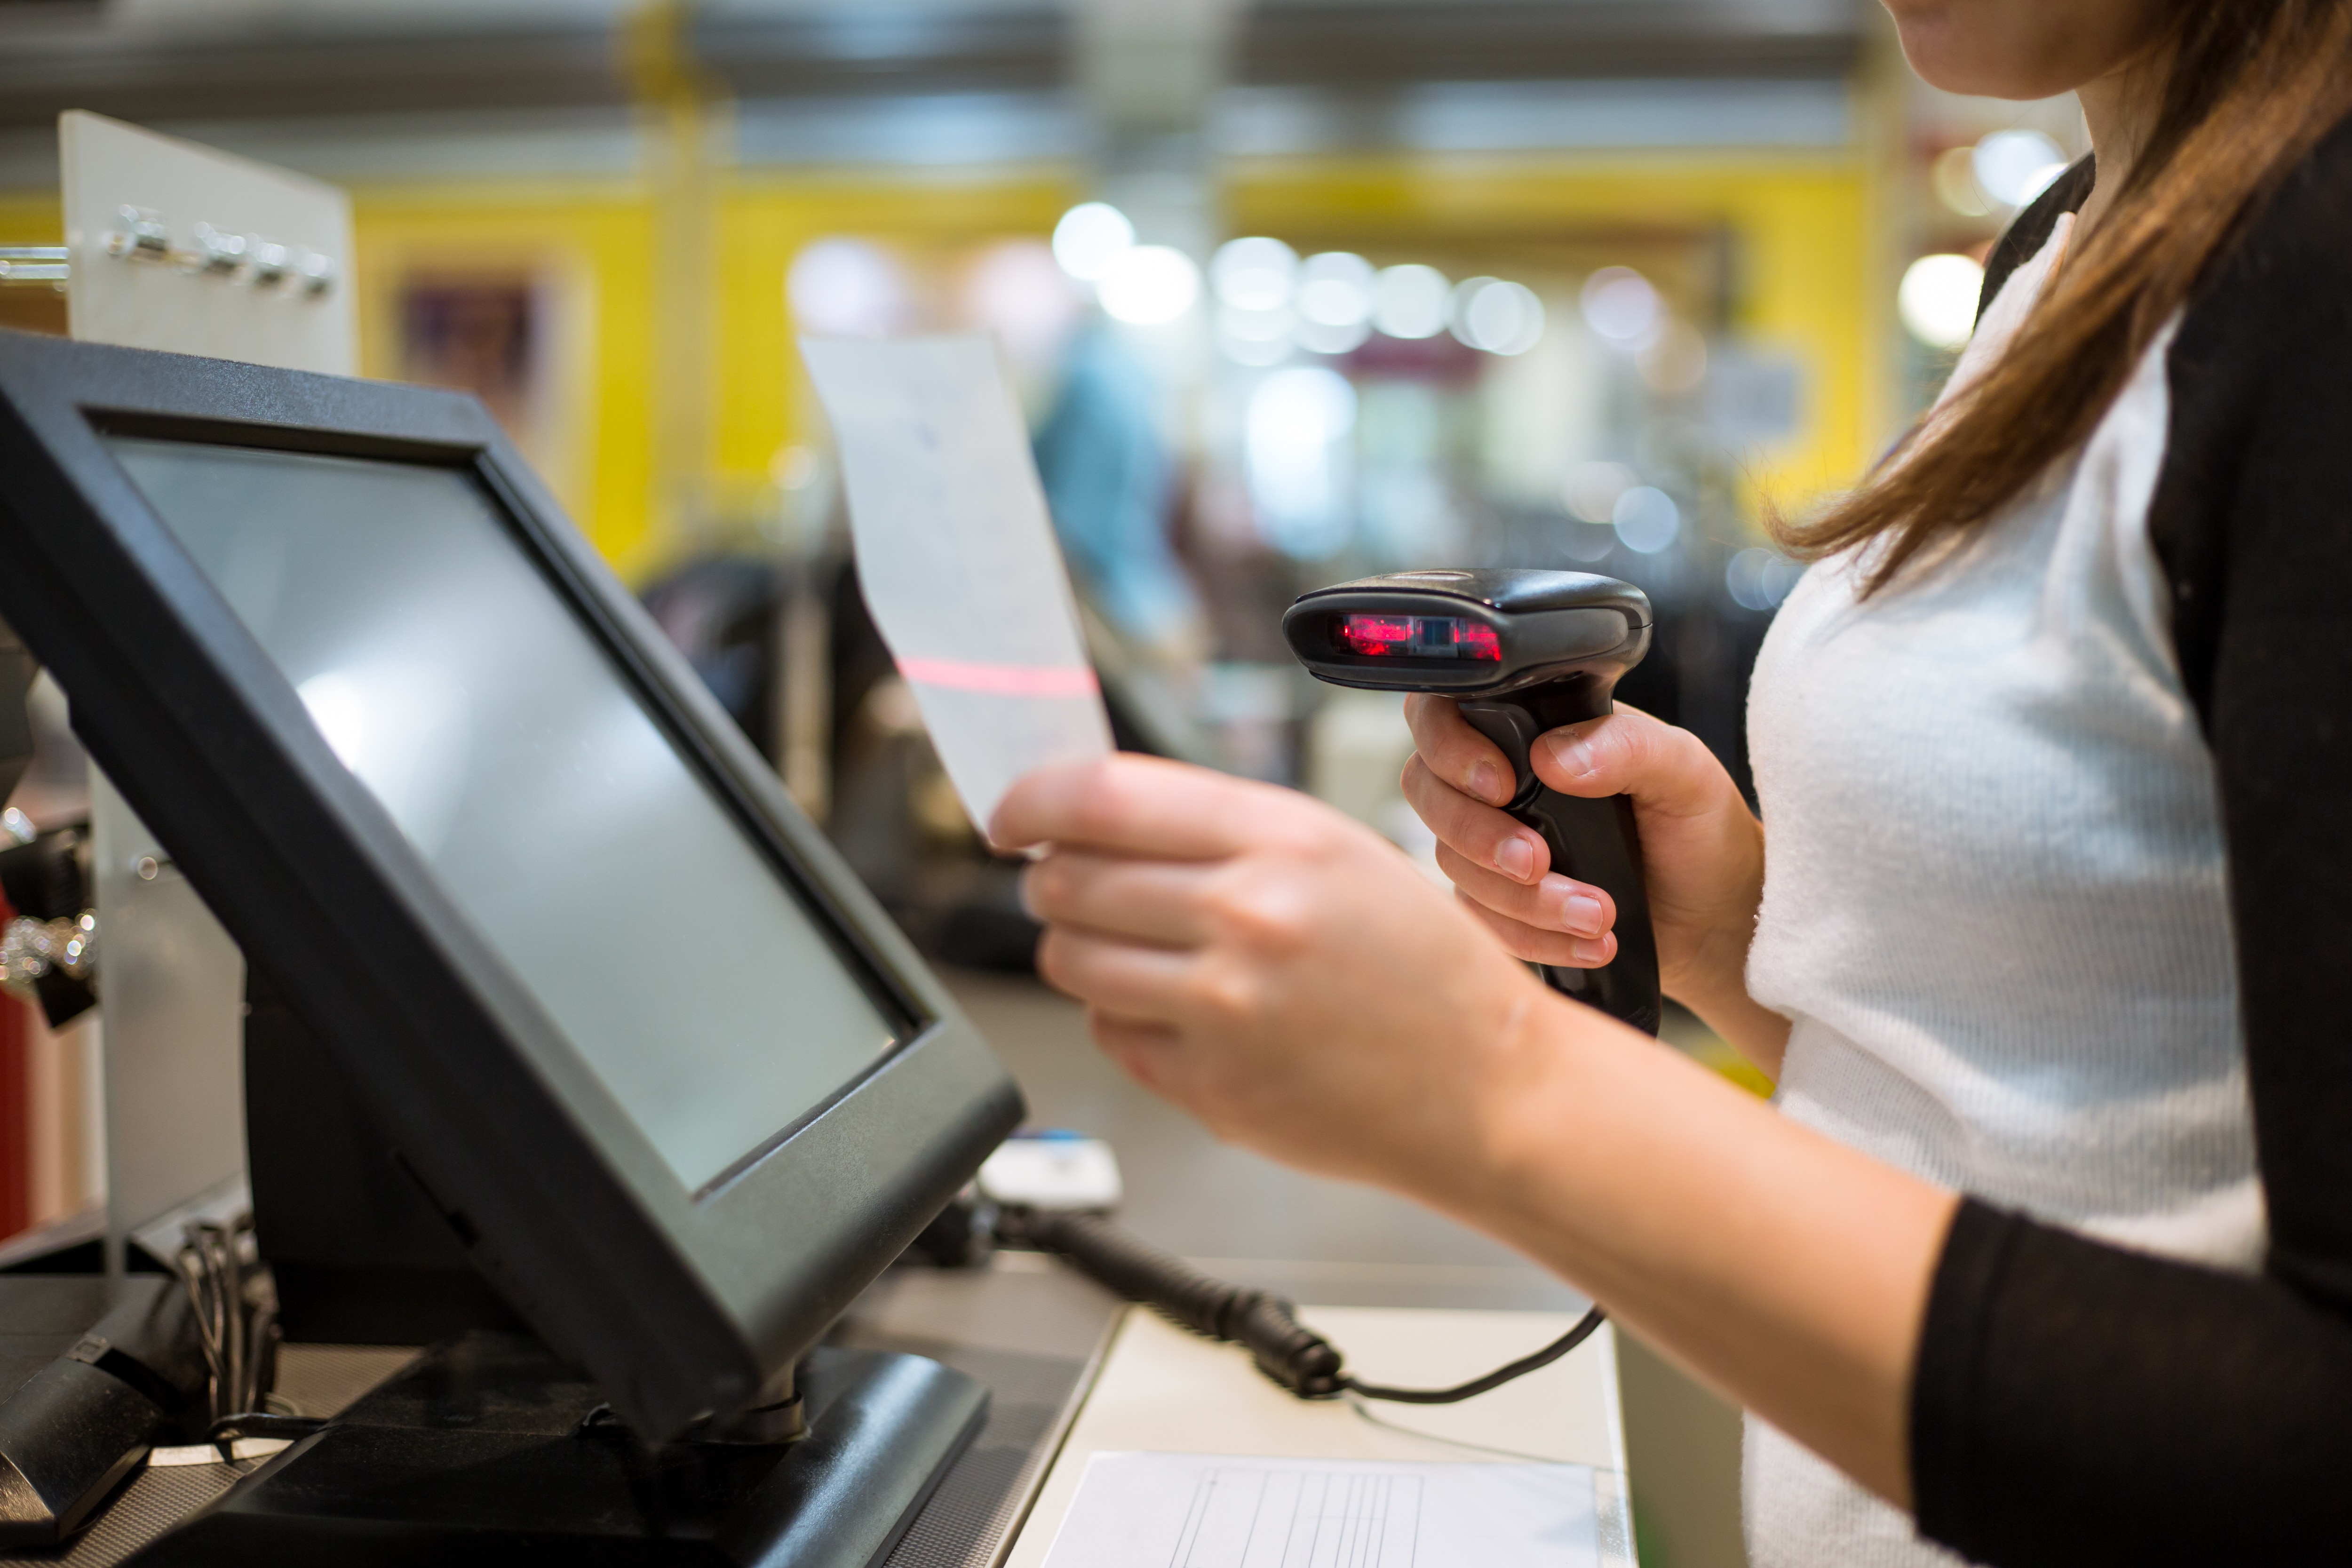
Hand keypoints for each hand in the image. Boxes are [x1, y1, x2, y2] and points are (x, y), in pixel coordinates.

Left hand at [990, 753, 1595, 1199]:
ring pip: (1069, 959)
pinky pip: (1110, 1032)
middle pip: (1068, 881)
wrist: (1484, 1086)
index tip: (1010, 815)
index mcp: (1280, 840)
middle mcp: (1247, 917)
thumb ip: (1215, 826)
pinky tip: (1190, 1013)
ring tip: (1143, 953)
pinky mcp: (1209, 1087)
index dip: (1030, 801)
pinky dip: (1127, 1018)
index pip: (1101, 797)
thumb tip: (1087, 816)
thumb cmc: (1418, 966)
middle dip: (1054, 881)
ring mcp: (1224, 1008)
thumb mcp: (1334, 852)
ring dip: (1082, 950)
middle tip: (1079, 887)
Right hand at [1401, 697, 1781, 1060]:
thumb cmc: (1701, 832)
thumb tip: (1553, 758)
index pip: (1446, 712)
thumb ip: (1627, 747)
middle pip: (1427, 790)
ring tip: (1598, 915)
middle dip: (1477, 834)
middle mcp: (1501, 780)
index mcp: (1535, 728)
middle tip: (1538, 862)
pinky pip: (1480, 921)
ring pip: (1453, 863)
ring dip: (1523, 899)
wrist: (1716, 919)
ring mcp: (1492, 842)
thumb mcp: (1684, 773)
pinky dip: (1532, 937)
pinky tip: (1589, 942)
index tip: (1500, 785)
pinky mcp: (1498, 902)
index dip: (1450, 746)